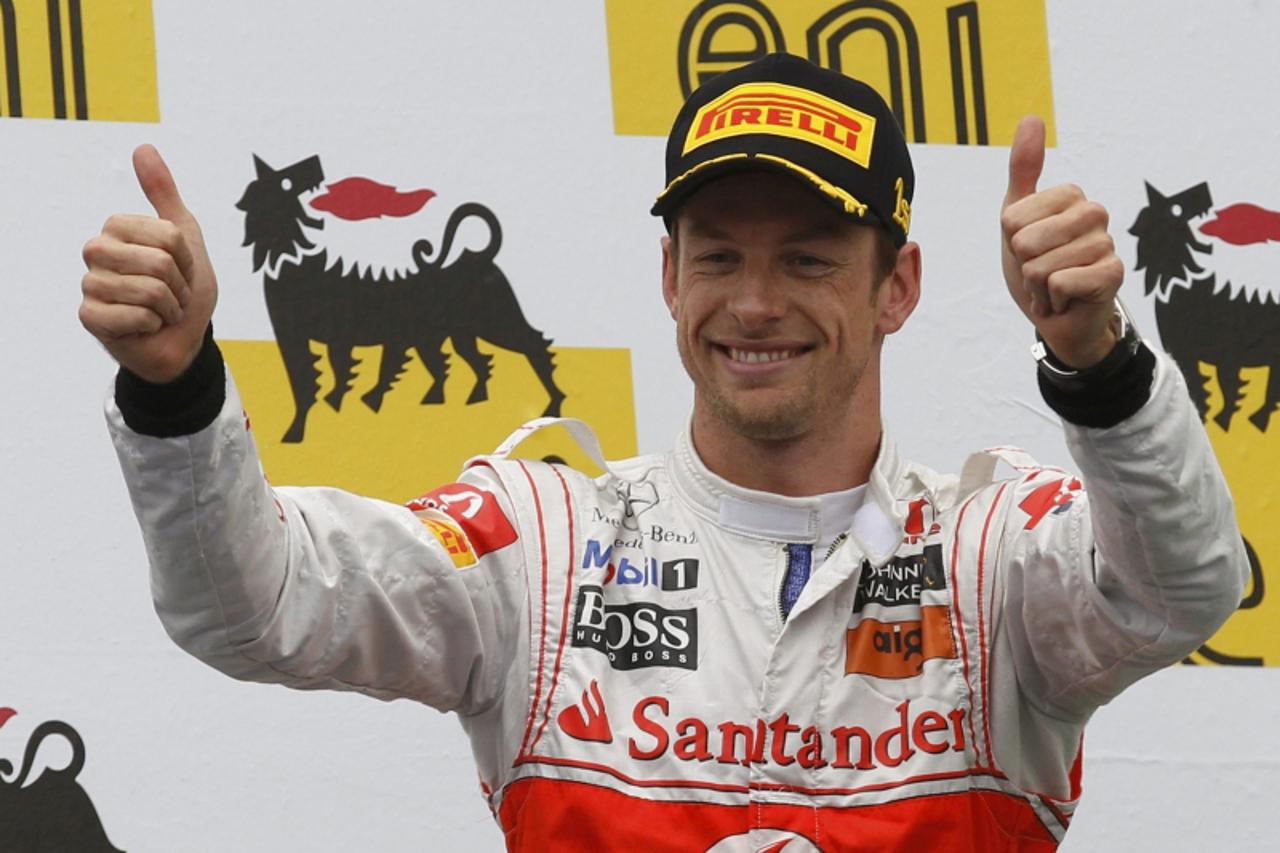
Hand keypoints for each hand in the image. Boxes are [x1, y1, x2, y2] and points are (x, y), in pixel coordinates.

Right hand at [79, 145, 217, 382]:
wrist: (183, 339)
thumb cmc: (183, 289)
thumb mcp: (184, 237)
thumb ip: (164, 194)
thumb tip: (143, 147)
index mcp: (118, 229)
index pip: (168, 236)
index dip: (186, 258)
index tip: (181, 270)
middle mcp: (97, 252)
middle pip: (159, 261)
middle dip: (179, 284)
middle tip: (172, 295)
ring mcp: (90, 284)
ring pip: (149, 289)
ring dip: (169, 307)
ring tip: (161, 311)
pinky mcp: (90, 316)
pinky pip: (135, 315)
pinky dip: (153, 324)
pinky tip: (145, 327)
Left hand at [1000, 116, 1123, 368]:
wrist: (1057, 317)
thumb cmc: (1037, 265)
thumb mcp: (1016, 218)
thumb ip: (1023, 170)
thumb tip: (1031, 118)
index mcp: (1070, 197)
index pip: (1013, 218)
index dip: (1011, 241)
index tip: (1027, 250)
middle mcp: (1093, 214)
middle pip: (1025, 241)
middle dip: (1023, 266)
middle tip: (1040, 272)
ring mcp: (1106, 244)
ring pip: (1041, 266)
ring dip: (1038, 286)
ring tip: (1053, 286)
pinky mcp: (1113, 275)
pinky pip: (1059, 283)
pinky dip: (1053, 299)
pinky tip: (1067, 299)